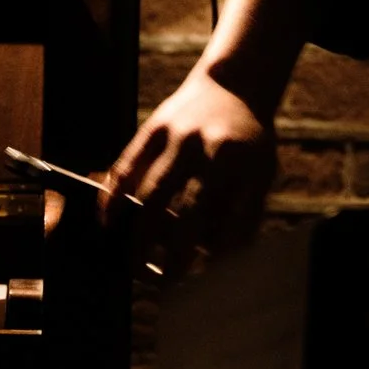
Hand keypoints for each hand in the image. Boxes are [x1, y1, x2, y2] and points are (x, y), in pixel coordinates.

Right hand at [103, 66, 277, 275]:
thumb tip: (221, 260)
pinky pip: (126, 167)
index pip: (229, 223)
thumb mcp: (261, 172)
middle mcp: (211, 151)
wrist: (236, 82)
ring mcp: (180, 138)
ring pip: (153, 195)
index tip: (204, 286)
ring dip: (140, 236)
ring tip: (134, 267)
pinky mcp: (154, 129)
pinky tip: (106, 223)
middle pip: (188, 214)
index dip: (214, 259)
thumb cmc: (249, 141)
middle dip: (175, 256)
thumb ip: (244, 213)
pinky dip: (112, 197)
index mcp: (244, 166)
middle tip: (164, 285)